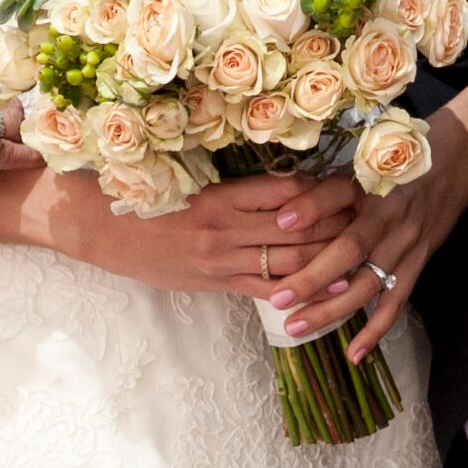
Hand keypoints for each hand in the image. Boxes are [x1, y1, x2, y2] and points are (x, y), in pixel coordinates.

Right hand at [40, 165, 360, 294]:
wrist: (93, 225)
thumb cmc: (139, 193)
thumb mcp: (186, 176)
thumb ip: (234, 181)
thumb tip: (284, 179)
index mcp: (220, 193)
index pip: (287, 190)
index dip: (325, 189)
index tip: (354, 183)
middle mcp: (224, 227)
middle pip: (298, 226)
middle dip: (340, 222)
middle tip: (375, 216)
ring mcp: (219, 259)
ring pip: (289, 261)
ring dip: (330, 257)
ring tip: (366, 251)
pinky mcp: (213, 284)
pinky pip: (265, 290)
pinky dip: (301, 291)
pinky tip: (330, 290)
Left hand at [278, 90, 467, 363]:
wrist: (458, 160)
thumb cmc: (399, 159)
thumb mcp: (364, 161)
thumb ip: (327, 190)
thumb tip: (283, 216)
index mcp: (374, 184)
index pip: (339, 198)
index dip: (310, 210)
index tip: (280, 225)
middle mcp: (392, 216)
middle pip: (350, 250)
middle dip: (312, 277)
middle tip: (277, 299)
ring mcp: (407, 244)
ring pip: (368, 283)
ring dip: (332, 309)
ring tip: (296, 327)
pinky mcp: (419, 263)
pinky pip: (395, 302)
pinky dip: (375, 329)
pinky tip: (354, 353)